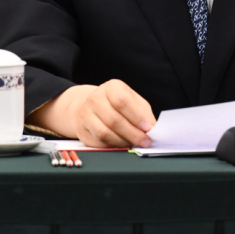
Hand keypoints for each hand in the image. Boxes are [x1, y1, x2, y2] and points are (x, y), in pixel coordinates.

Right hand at [28, 80, 156, 148]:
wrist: (90, 106)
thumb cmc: (117, 104)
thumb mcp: (133, 101)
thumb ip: (144, 113)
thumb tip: (153, 129)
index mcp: (111, 88)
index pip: (122, 101)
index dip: (136, 116)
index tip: (147, 128)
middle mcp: (95, 98)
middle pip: (114, 120)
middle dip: (132, 134)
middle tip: (144, 142)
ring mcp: (86, 114)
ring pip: (104, 133)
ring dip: (122, 142)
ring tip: (133, 144)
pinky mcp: (81, 129)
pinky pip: (98, 142)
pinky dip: (112, 146)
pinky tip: (121, 144)